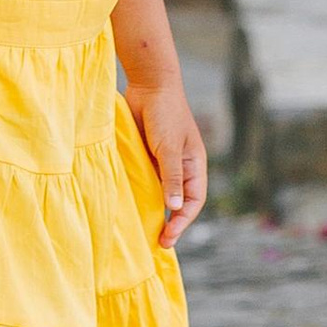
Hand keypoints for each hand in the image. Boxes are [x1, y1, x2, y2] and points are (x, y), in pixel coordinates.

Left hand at [129, 79, 206, 246]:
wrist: (148, 84)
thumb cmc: (165, 114)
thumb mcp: (169, 148)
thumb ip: (171, 177)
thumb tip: (174, 209)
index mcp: (194, 165)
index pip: (193, 202)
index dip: (183, 222)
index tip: (169, 238)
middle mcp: (181, 166)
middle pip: (178, 202)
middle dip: (171, 222)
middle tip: (158, 242)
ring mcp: (163, 161)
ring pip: (161, 192)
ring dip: (155, 210)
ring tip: (144, 231)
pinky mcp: (147, 155)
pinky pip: (146, 180)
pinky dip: (142, 193)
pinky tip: (132, 205)